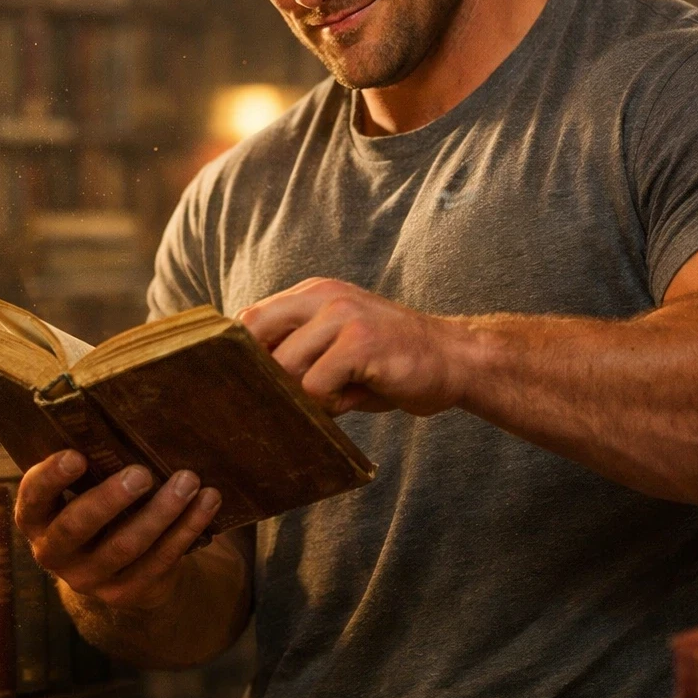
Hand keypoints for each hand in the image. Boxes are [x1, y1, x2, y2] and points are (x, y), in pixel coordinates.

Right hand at [15, 450, 221, 612]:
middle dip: (110, 498)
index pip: (32, 497)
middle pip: (77, 526)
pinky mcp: (126, 592)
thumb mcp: (84, 487)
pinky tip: (208, 502)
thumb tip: (125, 414)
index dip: (51, 478)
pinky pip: (160, 560)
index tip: (77, 456)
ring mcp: (89, 577)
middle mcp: (54, 552)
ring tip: (189, 480)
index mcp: (37, 518)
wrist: (116, 568)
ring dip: (162, 511)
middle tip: (142, 473)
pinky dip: (187, 528)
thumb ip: (92, 464)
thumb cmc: (99, 504)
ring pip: (126, 545)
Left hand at [238, 278, 468, 415]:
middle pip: (256, 339)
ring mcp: (342, 315)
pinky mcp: (360, 342)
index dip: (243, 357)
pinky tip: (358, 395)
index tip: (252, 385)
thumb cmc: (389, 360)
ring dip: (306, 395)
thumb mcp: (336, 343)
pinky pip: (317, 387)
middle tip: (293, 399)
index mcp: (313, 293)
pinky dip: (332, 404)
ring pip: (285, 368)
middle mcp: (323, 296)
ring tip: (340, 393)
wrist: (453, 359)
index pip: (251, 319)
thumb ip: (296, 349)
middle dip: (268, 378)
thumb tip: (244, 380)